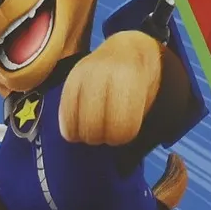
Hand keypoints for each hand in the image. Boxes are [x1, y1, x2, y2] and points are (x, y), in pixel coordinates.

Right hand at [59, 30, 161, 144]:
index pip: (121, 126)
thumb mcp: (147, 97)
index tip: (128, 128)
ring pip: (75, 123)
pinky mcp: (68, 80)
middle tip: (110, 130)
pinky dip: (71, 128)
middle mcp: (102, 72)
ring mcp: (81, 74)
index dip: (124, 135)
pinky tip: (81, 125)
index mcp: (129, 77)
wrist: (125, 50)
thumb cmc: (138, 82)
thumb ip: (135, 122)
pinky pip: (63, 116)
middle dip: (103, 137)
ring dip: (86, 134)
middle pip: (94, 127)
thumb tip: (123, 159)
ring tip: (97, 127)